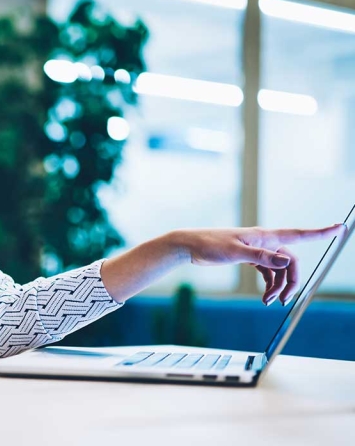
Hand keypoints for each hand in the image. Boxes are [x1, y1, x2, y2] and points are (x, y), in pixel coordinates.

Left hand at [176, 224, 344, 305]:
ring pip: (279, 269)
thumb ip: (261, 257)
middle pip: (290, 261)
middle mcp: (264, 242)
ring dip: (278, 286)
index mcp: (264, 236)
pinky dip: (269, 284)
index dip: (320, 232)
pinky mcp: (249, 257)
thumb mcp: (235, 253)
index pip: (298, 234)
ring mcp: (257, 250)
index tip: (340, 227)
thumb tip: (287, 261)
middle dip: (291, 281)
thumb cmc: (210, 245)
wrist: (190, 246)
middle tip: (284, 301)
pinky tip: (265, 297)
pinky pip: (268, 272)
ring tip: (268, 302)